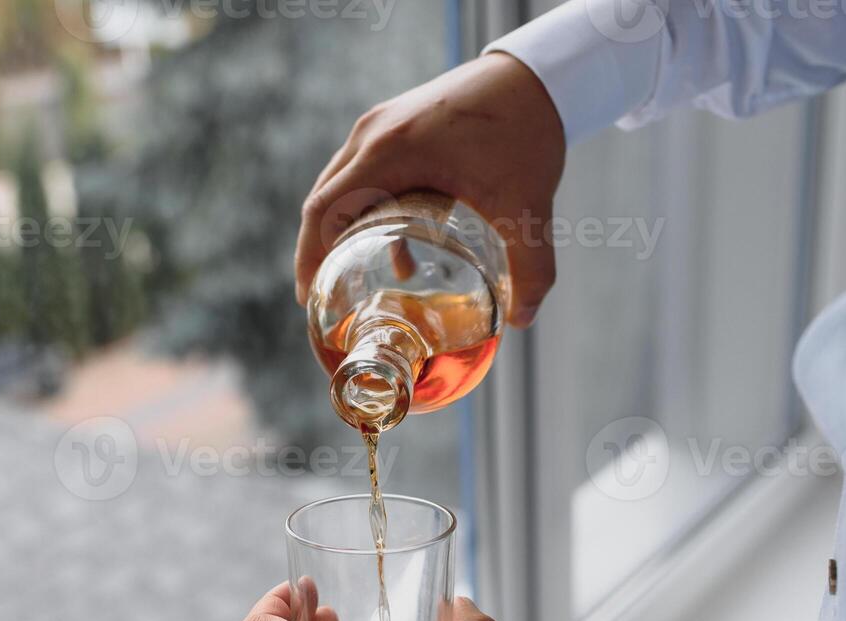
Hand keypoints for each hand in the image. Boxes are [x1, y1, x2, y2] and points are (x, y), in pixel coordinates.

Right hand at [295, 52, 566, 326]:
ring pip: (341, 186)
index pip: (325, 209)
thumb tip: (524, 318)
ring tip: (355, 278)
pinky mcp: (396, 125)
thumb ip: (531, 265)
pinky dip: (368, 212)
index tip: (310, 298)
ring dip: (343, 231)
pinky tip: (401, 252)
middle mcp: (374, 134)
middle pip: (324, 200)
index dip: (309, 257)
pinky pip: (364, 174)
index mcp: (391, 152)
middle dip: (319, 251)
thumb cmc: (525, 130)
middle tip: (326, 298)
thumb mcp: (527, 205)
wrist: (536, 76)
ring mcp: (382, 125)